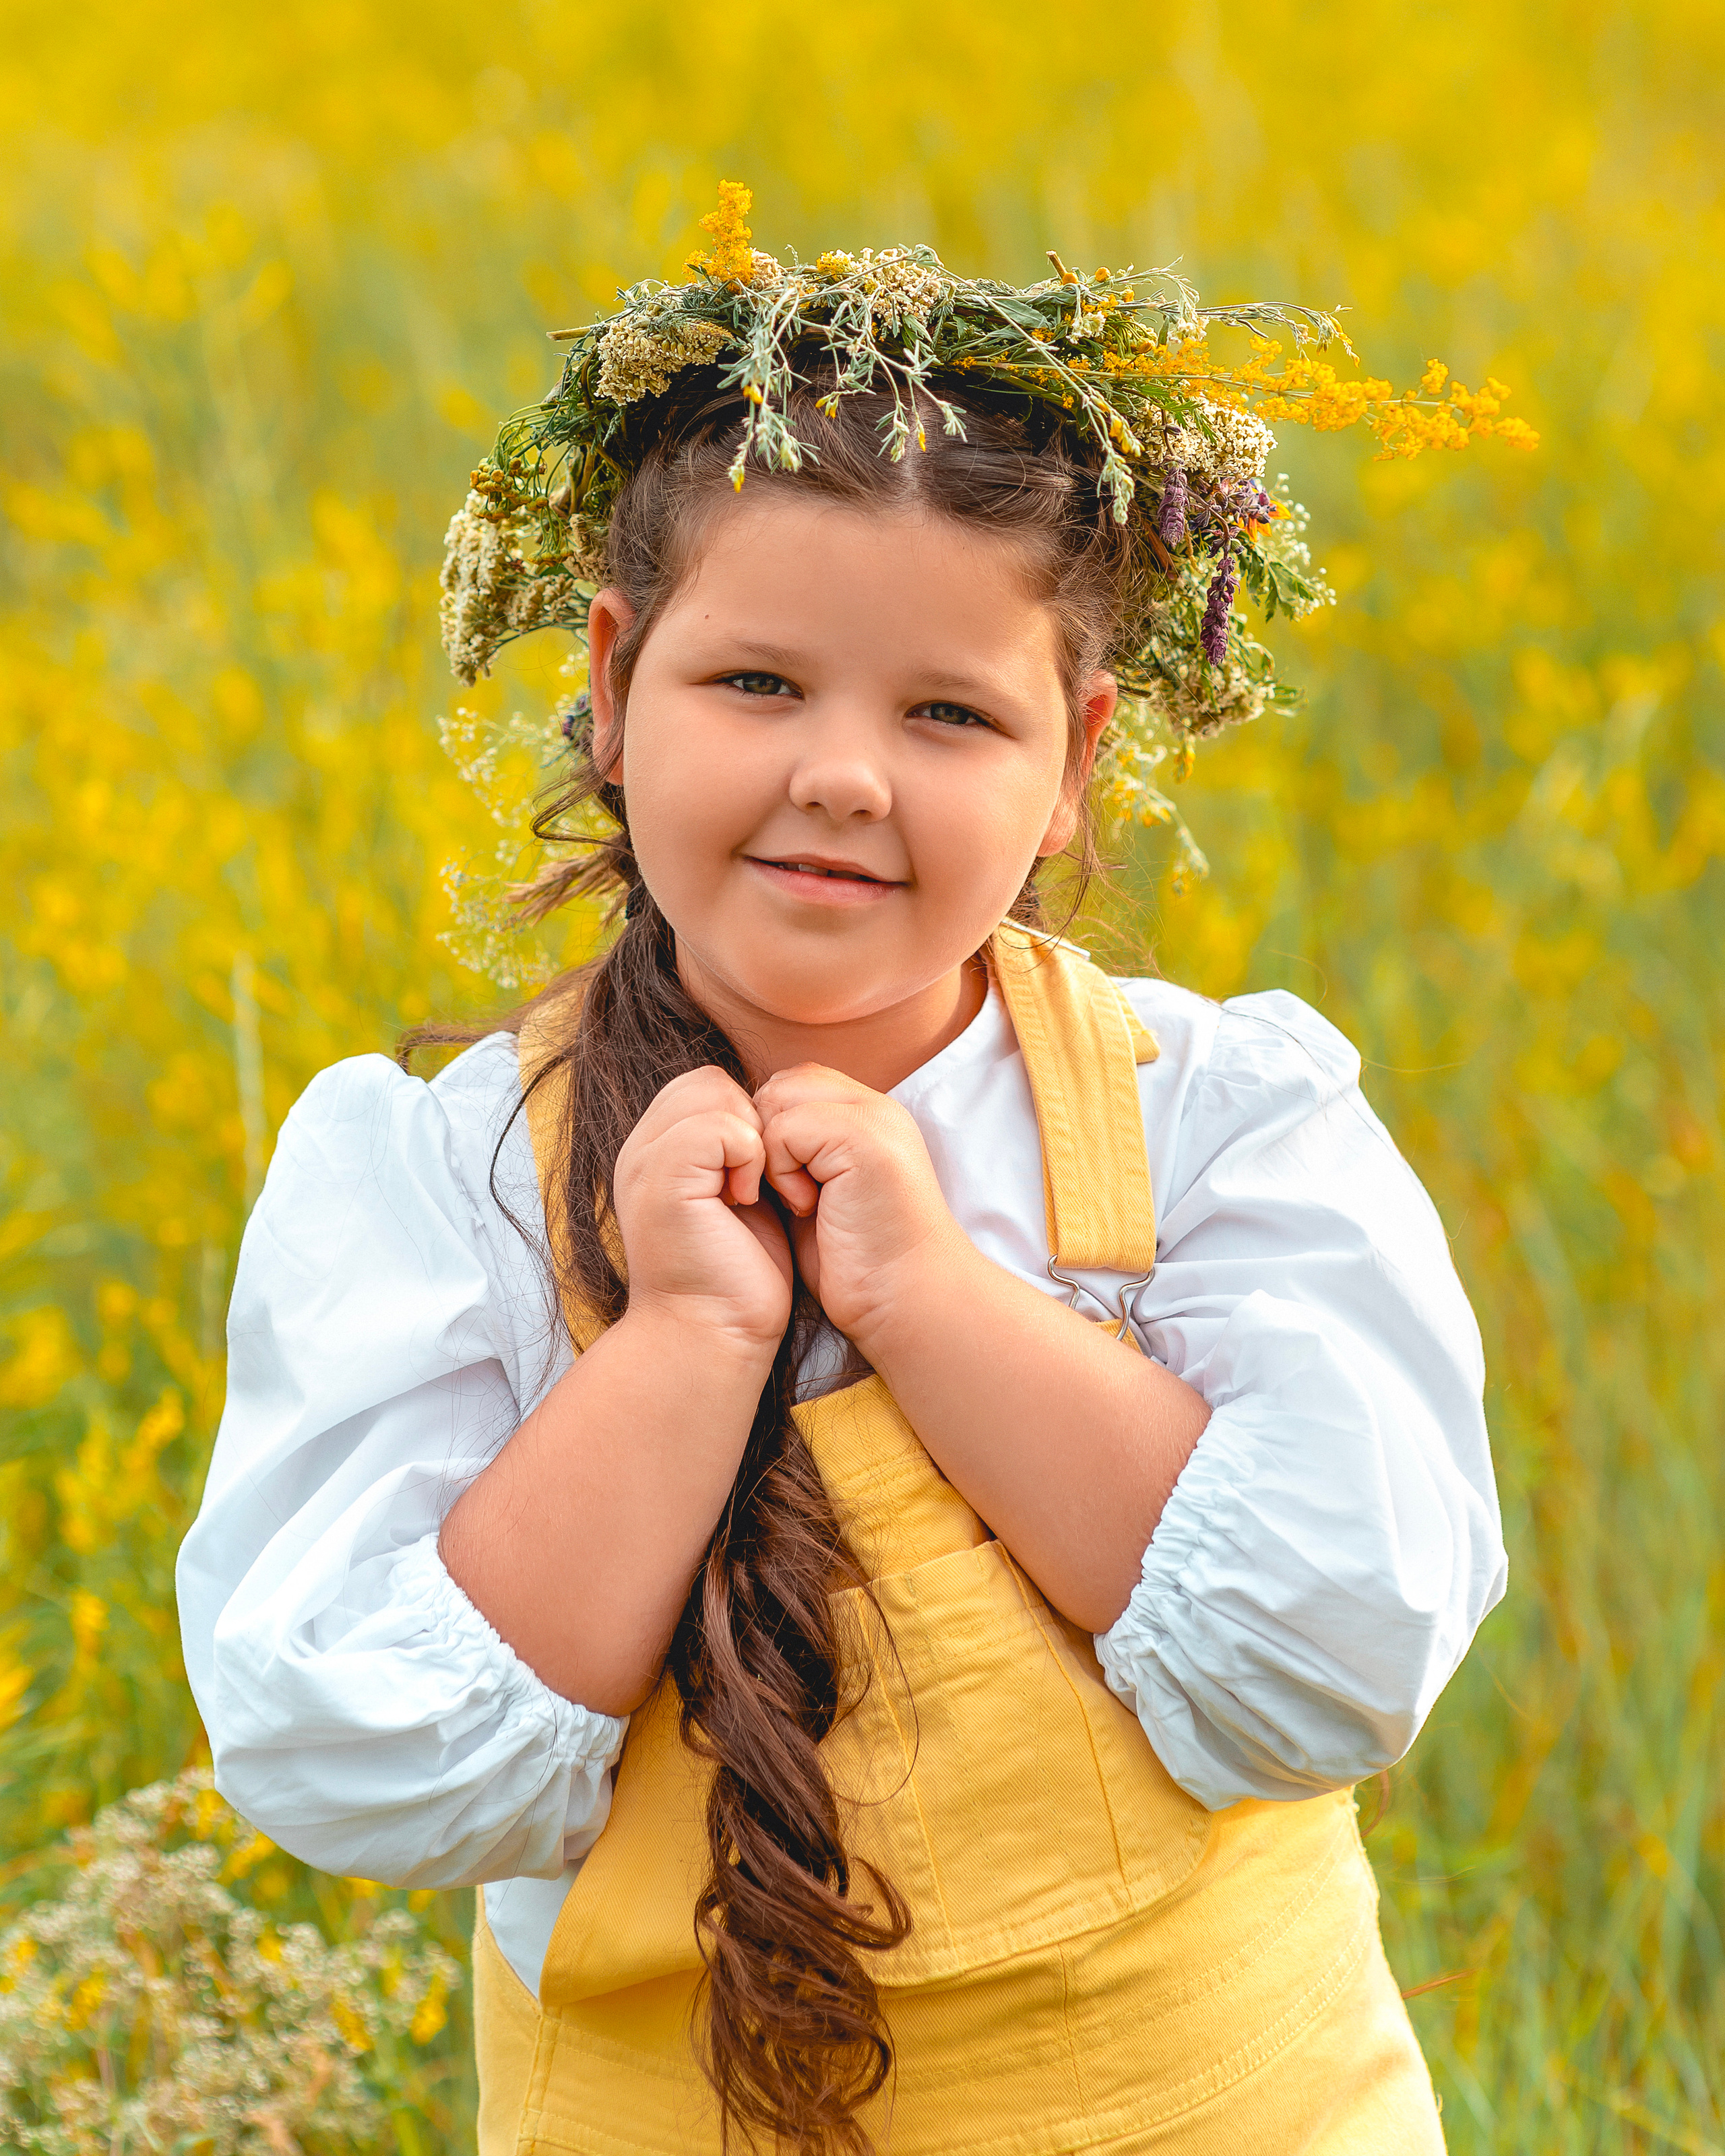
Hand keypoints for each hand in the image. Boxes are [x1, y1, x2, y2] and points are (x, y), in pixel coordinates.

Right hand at [612, 1067, 792, 1355]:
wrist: (714, 1334)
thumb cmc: (736, 1275)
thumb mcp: (736, 1195)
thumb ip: (735, 1149)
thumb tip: (770, 1109)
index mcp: (655, 1151)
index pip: (704, 1086)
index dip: (745, 1117)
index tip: (758, 1175)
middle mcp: (640, 1151)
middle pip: (708, 1081)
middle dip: (749, 1120)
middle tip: (757, 1182)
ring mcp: (645, 1163)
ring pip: (713, 1093)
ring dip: (750, 1138)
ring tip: (750, 1191)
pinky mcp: (663, 1180)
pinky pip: (719, 1127)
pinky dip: (748, 1157)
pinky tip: (747, 1200)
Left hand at [753, 1065, 968, 1349]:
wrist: (906, 1301)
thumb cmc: (858, 1262)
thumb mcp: (820, 1193)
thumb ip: (798, 1152)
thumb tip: (746, 1130)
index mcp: (869, 1117)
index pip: (796, 1084)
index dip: (771, 1129)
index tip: (778, 1185)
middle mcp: (875, 1107)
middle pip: (782, 1085)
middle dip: (765, 1137)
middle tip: (787, 1193)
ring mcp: (873, 1118)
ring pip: (779, 1100)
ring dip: (771, 1154)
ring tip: (801, 1200)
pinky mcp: (862, 1138)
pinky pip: (784, 1130)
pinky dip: (781, 1172)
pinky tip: (807, 1207)